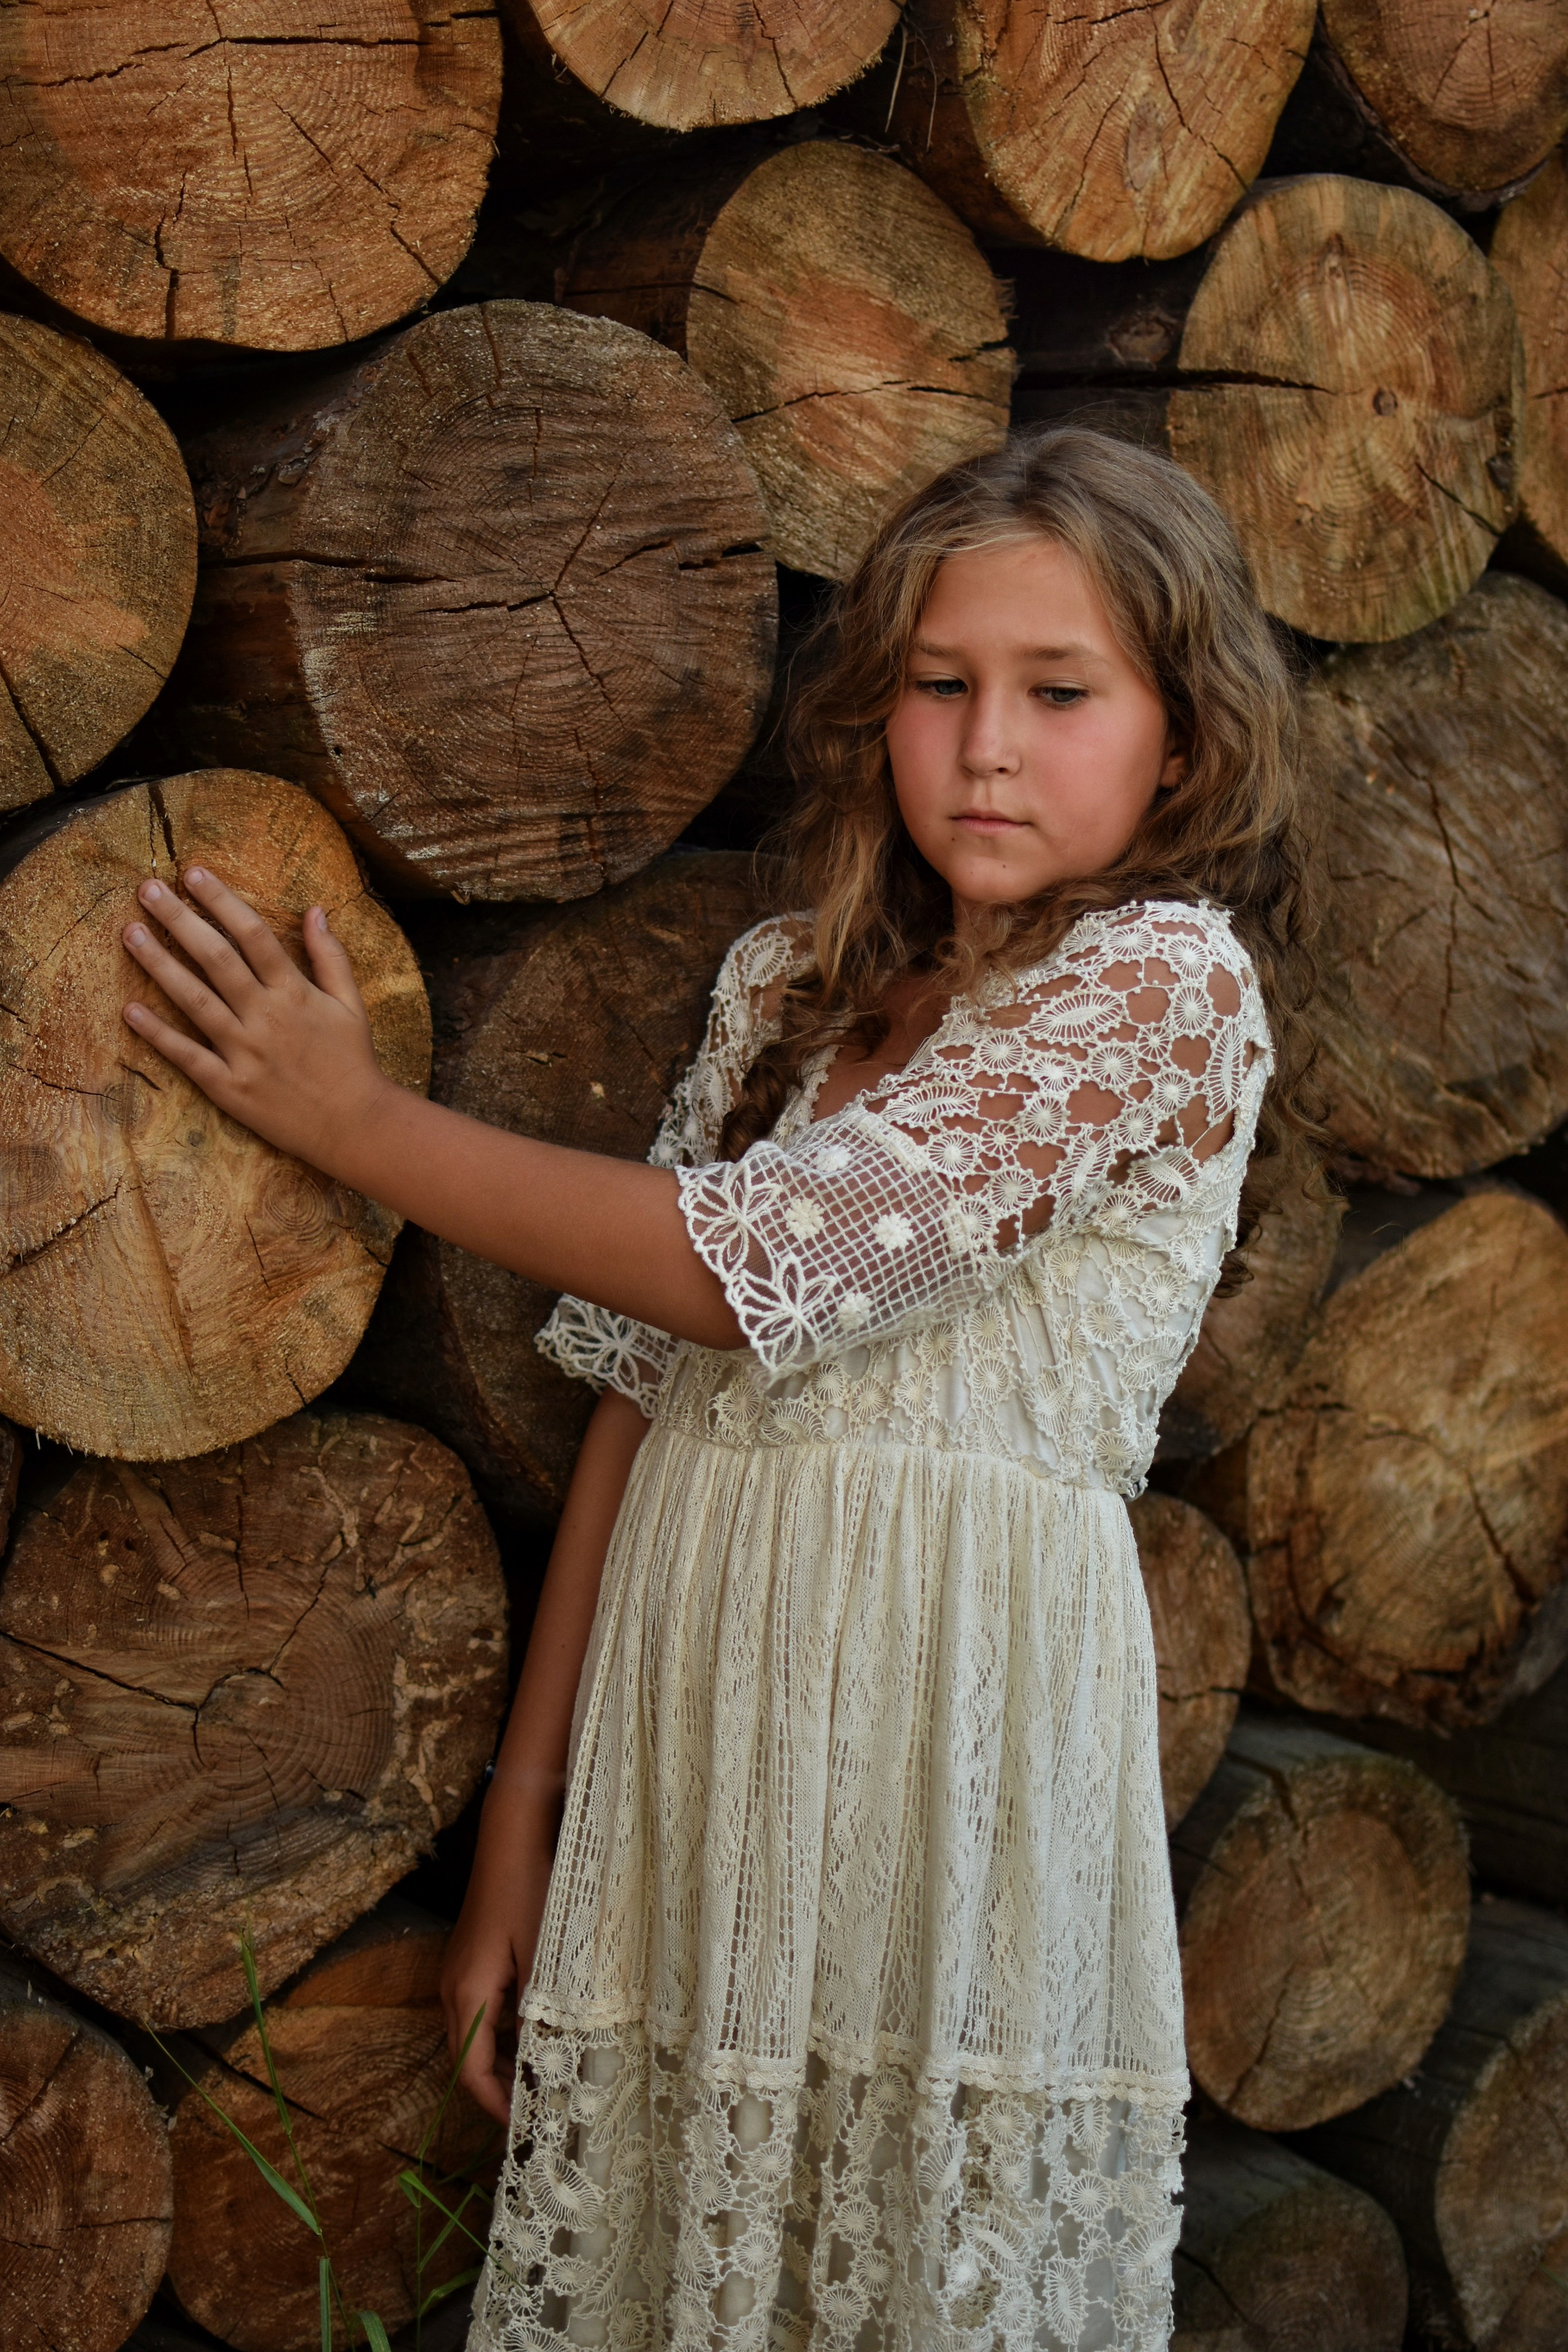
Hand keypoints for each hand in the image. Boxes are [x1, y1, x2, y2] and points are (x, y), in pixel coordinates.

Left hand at [122, 867, 392, 1171]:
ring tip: (129, 934)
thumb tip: (316, 910)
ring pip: (195, 1000)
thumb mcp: (351, 1003)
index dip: (221, 901)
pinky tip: (129, 1010)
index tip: (193, 873)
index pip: (253, 935)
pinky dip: (158, 1035)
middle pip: (216, 958)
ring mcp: (246, 1052)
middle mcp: (266, 1017)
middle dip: (180, 920)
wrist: (355, 1125)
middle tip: (147, 890)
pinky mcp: (230, 1087)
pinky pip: (188, 1056)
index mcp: (295, 992)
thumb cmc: (353, 1061)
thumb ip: (330, 955)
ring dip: (159, 965)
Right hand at [441, 1805, 556, 2124]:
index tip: (523, 2128)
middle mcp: (452, 1988)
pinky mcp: (468, 1960)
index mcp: (467, 1993)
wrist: (511, 1835)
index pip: (470, 2071)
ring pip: (470, 2036)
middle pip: (464, 2058)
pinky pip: (477, 2012)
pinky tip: (531, 2034)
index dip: (493, 2105)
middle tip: (534, 2112)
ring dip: (497, 2062)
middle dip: (494, 2090)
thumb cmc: (529, 1888)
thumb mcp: (543, 1954)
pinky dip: (499, 2034)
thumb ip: (539, 2011)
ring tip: (537, 2080)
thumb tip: (543, 2061)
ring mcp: (457, 1972)